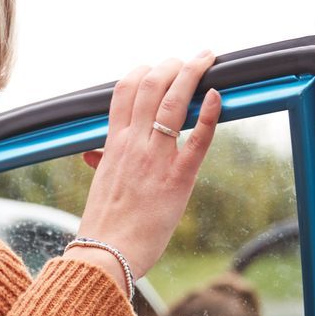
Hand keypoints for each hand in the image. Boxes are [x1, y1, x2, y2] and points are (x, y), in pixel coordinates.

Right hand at [69, 52, 221, 278]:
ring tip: (207, 60)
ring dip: (192, 74)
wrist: (105, 256)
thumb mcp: (98, 186)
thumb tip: (96, 155)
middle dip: (172, 65)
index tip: (157, 68)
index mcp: (112, 145)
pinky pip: (197, 139)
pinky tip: (219, 96)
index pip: (124, 91)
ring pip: (173, 102)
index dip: (142, 71)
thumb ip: (101, 163)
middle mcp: (132, 145)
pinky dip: (209, 114)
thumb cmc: (103, 226)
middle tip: (190, 59)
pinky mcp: (178, 179)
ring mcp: (155, 159)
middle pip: (151, 86)